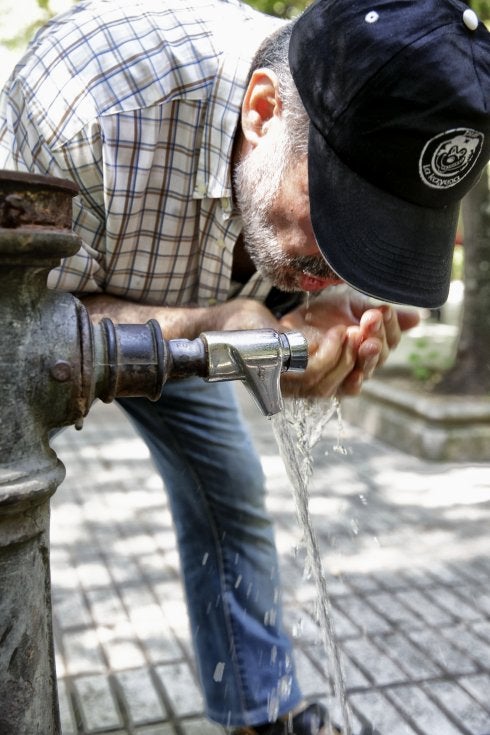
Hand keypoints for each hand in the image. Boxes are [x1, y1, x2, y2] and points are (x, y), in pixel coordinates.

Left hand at [279, 285, 419, 397]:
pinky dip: (334, 355)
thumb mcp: (350, 308)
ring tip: (355, 328)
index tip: (384, 309)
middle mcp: (348, 376)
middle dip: (376, 342)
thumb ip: (379, 315)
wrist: (271, 324)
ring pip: (353, 378)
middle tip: (374, 320)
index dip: (389, 331)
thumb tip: (416, 319)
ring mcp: (326, 384)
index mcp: (363, 358)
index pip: (386, 349)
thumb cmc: (311, 319)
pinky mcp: (304, 386)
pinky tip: (336, 334)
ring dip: (357, 352)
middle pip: (373, 367)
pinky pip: (325, 377)